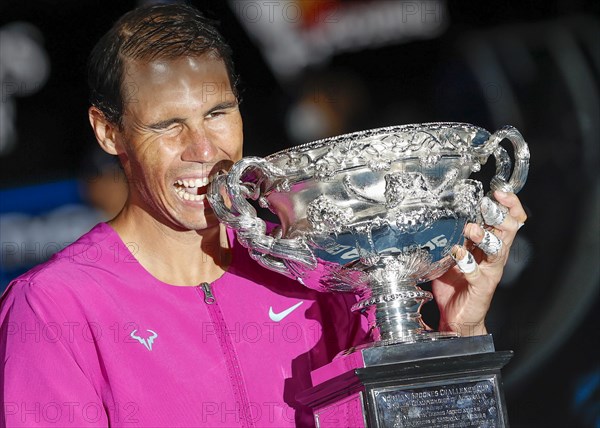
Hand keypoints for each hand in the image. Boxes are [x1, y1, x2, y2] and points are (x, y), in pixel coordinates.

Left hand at [431, 191, 527, 336]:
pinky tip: (458, 253)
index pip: (508, 219)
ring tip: (472, 228)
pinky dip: (467, 262)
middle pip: (509, 230)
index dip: (508, 204)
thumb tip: (441, 214)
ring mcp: (490, 271)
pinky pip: (477, 273)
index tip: (498, 190)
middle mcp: (494, 256)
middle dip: (499, 215)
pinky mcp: (481, 287)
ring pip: (497, 249)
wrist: (457, 316)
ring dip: (485, 236)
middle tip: (486, 205)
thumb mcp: (454, 253)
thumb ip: (453, 235)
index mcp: (490, 244)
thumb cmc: (456, 283)